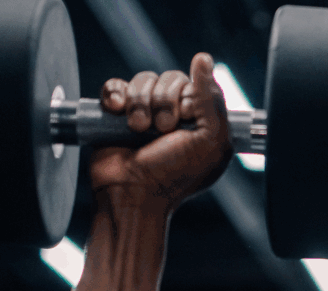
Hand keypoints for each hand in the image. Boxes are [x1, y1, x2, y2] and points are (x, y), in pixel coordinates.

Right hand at [90, 53, 232, 210]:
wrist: (132, 194)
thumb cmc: (174, 176)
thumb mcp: (210, 141)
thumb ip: (213, 100)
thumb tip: (203, 59)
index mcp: (200, 122)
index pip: (196, 84)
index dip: (188, 96)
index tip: (186, 119)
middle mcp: (174, 116)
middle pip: (170, 79)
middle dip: (164, 102)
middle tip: (163, 129)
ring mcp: (144, 114)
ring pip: (142, 81)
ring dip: (140, 103)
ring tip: (139, 129)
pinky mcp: (115, 116)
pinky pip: (115, 86)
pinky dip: (115, 95)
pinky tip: (117, 111)